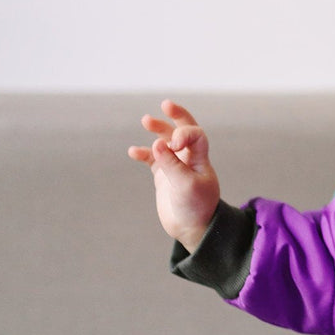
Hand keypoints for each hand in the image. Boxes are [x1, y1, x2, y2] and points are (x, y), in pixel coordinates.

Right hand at [128, 100, 219, 252]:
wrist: (192, 229)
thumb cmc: (196, 207)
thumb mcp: (186, 185)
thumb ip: (172, 164)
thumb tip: (158, 143)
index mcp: (201, 159)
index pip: (195, 135)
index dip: (183, 133)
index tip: (173, 145)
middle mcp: (189, 159)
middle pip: (184, 131)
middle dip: (176, 117)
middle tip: (166, 105)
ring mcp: (176, 166)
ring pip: (166, 142)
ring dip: (158, 131)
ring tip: (146, 120)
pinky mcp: (164, 176)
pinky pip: (152, 159)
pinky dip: (144, 153)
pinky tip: (133, 151)